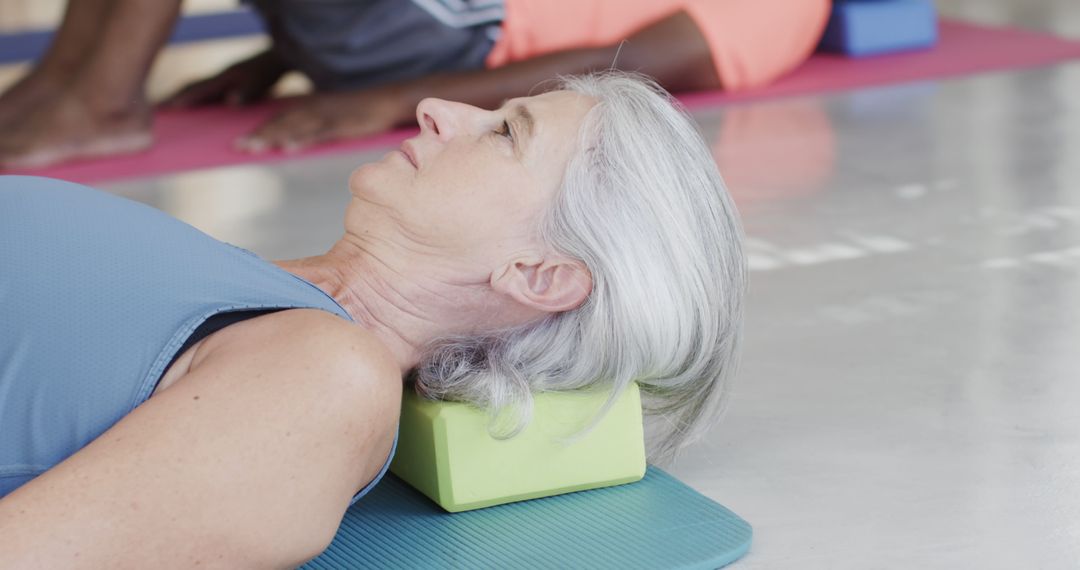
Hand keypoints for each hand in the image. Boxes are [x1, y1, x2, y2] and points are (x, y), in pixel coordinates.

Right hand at [161, 49, 287, 107]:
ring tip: (166, 110)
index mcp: (224, 78)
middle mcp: (219, 78)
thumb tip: (230, 102)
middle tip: (157, 109)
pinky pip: (206, 92)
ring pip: (196, 90)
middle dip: (174, 97)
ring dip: (182, 98)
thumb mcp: (260, 82)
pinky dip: (195, 99)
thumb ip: (247, 92)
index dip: (183, 98)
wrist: (276, 58)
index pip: (198, 89)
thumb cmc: (268, 72)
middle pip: (191, 88)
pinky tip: (190, 108)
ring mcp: (221, 81)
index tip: (168, 107)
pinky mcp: (226, 85)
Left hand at [234, 88, 410, 152]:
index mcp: (310, 106)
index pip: (280, 117)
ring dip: (272, 137)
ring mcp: (327, 116)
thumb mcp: (333, 114)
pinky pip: (317, 134)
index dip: (260, 129)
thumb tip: (297, 137)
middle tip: (238, 147)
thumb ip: (315, 124)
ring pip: (294, 127)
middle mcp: (314, 108)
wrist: (386, 100)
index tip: (239, 141)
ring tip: (253, 148)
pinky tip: (287, 147)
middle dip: (259, 134)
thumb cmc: (360, 110)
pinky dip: (301, 140)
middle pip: (282, 122)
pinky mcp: (341, 125)